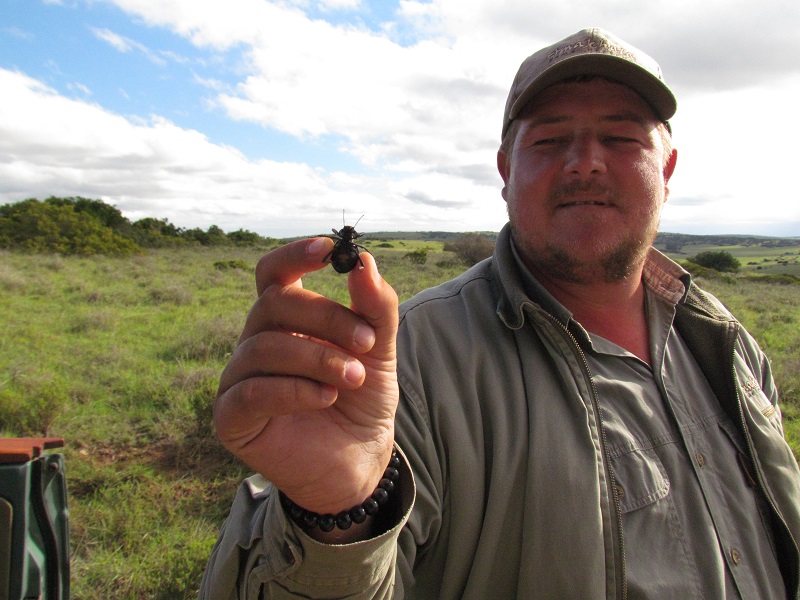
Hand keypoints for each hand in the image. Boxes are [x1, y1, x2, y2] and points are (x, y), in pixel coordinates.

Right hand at [213, 237, 398, 516]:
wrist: (360, 460)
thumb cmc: (362, 400)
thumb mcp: (377, 350)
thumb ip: (374, 307)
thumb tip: (364, 261)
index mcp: (287, 318)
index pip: (274, 273)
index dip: (295, 255)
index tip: (329, 250)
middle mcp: (257, 341)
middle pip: (274, 303)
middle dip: (327, 318)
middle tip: (366, 342)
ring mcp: (240, 377)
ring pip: (265, 346)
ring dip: (318, 358)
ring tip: (354, 378)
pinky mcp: (231, 417)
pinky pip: (253, 390)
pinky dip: (294, 390)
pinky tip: (327, 398)